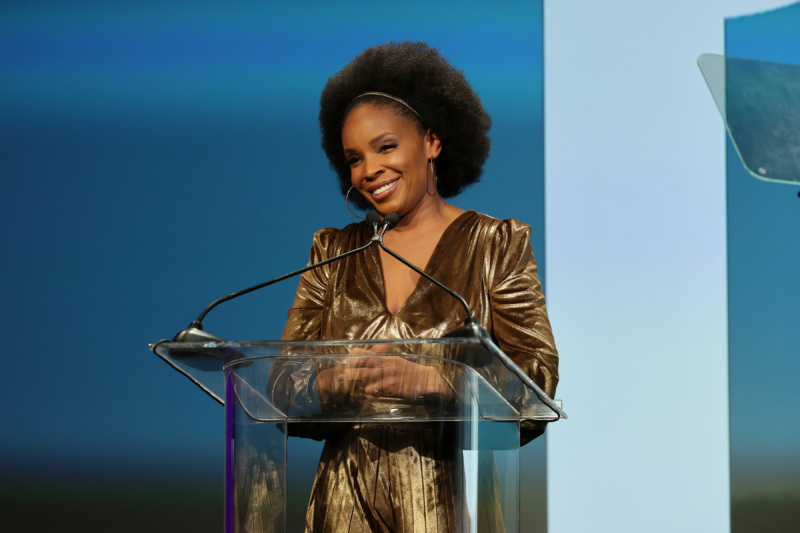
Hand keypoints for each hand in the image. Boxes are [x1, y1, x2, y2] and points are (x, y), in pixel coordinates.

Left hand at [316, 348, 453, 402]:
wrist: (426, 379)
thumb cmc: (410, 372)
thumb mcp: (397, 361)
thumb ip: (384, 358)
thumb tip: (375, 351)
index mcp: (388, 358)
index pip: (370, 354)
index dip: (357, 355)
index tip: (345, 356)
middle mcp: (388, 365)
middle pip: (366, 365)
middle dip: (353, 368)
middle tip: (341, 372)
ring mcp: (390, 375)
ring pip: (370, 377)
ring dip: (359, 381)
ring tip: (348, 383)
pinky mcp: (394, 386)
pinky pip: (379, 389)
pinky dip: (372, 390)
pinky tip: (368, 392)